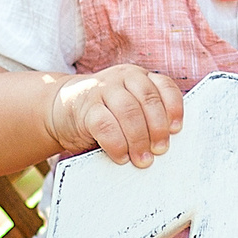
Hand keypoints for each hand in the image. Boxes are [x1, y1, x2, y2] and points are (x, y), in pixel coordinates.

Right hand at [45, 64, 184, 166]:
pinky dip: (116, 144)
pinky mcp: (85, 108)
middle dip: (157, 128)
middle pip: (148, 99)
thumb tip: (167, 144)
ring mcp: (102, 90)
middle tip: (160, 150)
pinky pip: (105, 125)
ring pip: (128, 111)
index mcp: (139, 77)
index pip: (164, 86)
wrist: (61, 109)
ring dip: (138, 139)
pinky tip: (121, 157)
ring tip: (142, 159)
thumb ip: (146, 116)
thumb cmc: (104, 114)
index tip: (176, 130)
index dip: (174, 108)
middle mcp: (122, 78)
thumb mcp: (128, 107)